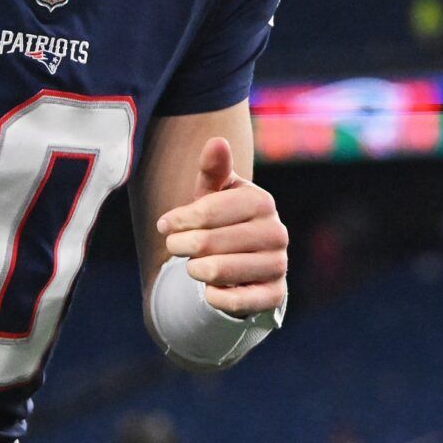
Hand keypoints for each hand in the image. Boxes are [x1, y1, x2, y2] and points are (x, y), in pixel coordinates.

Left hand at [154, 136, 288, 318]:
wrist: (247, 262)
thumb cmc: (222, 221)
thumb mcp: (214, 193)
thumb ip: (213, 169)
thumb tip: (217, 141)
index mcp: (261, 201)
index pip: (208, 210)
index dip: (180, 219)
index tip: (163, 225)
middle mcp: (277, 232)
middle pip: (208, 242)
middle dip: (181, 246)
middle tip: (173, 247)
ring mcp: (279, 265)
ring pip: (219, 271)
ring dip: (195, 270)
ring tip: (192, 266)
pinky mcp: (275, 295)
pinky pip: (236, 301)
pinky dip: (214, 297)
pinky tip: (210, 289)